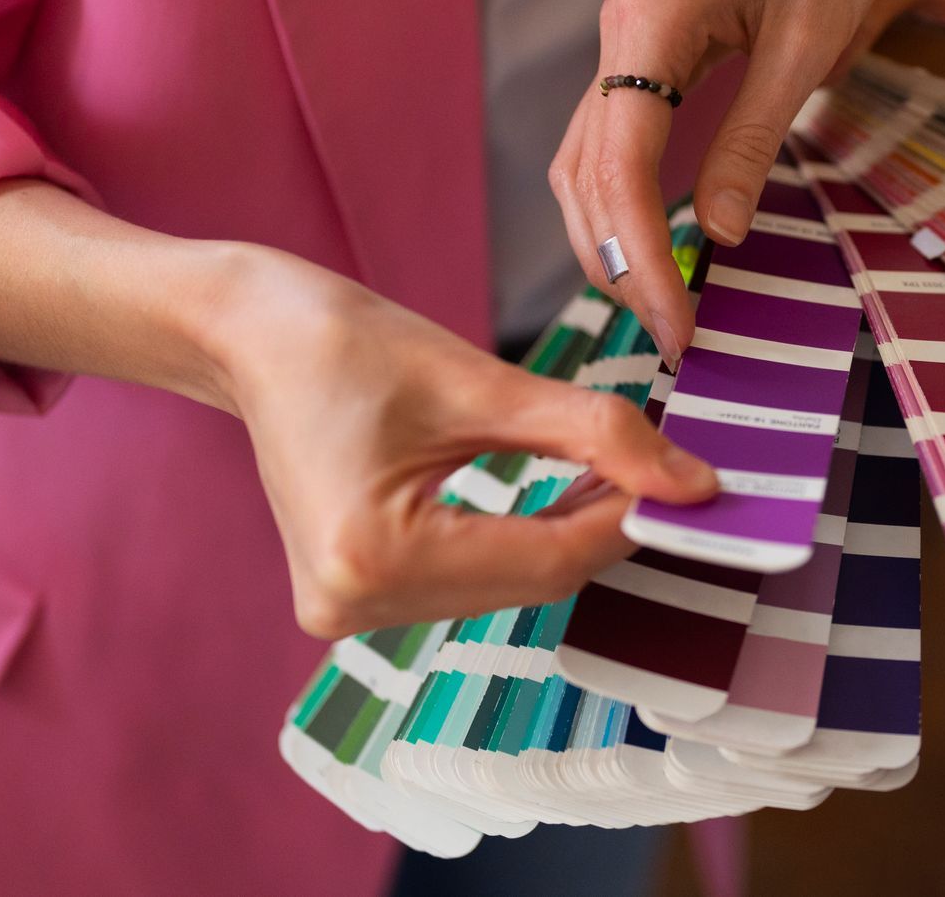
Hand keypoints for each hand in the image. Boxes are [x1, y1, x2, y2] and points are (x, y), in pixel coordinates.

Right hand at [206, 247, 717, 636]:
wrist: (250, 334)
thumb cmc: (345, 342)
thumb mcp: (482, 382)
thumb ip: (594, 434)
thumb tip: (692, 483)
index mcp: (370, 557)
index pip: (548, 561)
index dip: (630, 520)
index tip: (693, 483)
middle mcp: (351, 604)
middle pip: (531, 579)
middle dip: (606, 524)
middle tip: (670, 471)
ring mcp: (347, 610)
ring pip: (509, 584)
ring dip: (572, 533)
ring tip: (623, 472)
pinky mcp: (355, 595)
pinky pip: (474, 578)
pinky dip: (526, 537)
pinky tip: (566, 492)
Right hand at [548, 0, 944, 363]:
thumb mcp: (807, 43)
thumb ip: (756, 138)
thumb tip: (723, 237)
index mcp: (650, 22)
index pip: (621, 165)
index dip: (645, 256)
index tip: (679, 327)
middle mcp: (620, 32)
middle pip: (588, 174)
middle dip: (623, 265)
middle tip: (675, 342)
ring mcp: (626, 40)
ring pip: (586, 162)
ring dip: (613, 241)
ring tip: (661, 309)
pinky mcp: (647, 49)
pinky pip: (613, 138)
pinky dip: (625, 201)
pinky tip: (657, 247)